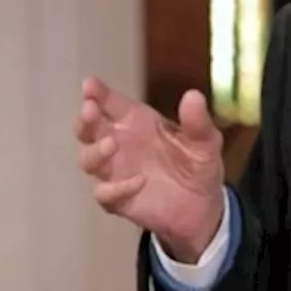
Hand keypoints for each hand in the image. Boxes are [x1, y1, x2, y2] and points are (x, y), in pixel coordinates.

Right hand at [74, 78, 225, 262]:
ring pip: (88, 160)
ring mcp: (116, 171)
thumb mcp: (205, 141)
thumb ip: (198, 121)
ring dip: (95, 152)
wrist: (202, 206)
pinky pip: (104, 194)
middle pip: (88, 129)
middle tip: (90, 110)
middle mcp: (120, 142)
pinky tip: (138, 182)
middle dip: (85, 120)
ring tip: (111, 145)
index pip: (110, 103)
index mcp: (137, 121)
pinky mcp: (118, 199)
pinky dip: (115, 188)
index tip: (90, 84)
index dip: (97, 92)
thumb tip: (193, 95)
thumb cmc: (198, 163)